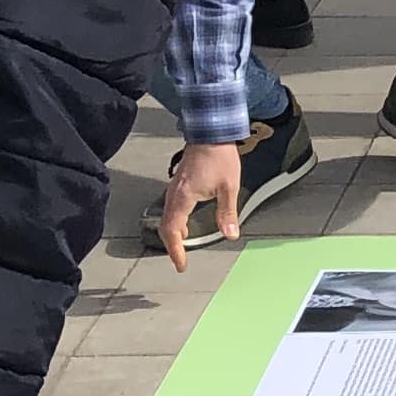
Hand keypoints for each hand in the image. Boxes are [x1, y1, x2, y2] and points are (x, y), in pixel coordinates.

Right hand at [158, 139, 244, 266]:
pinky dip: (174, 222)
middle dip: (171, 245)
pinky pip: (171, 208)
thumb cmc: (219, 156)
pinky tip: (185, 224)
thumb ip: (227, 213)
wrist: (210, 131)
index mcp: (183, 197)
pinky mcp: (178, 183)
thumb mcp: (228, 187)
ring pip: (166, 217)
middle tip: (180, 259)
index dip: (175, 250)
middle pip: (165, 226)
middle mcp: (174, 194)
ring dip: (172, 234)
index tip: (181, 264)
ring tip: (182, 246)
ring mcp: (174, 188)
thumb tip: (230, 234)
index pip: (172, 230)